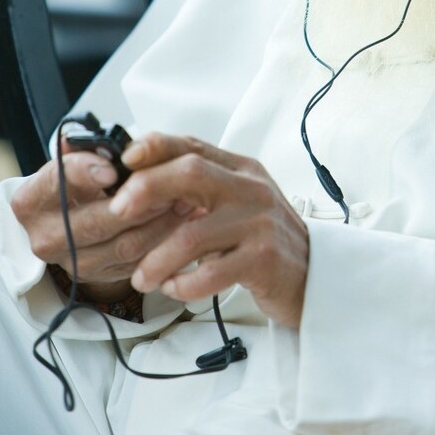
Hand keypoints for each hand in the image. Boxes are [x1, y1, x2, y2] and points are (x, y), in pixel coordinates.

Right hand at [10, 142, 199, 301]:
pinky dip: (162, 239)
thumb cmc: (75, 186)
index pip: (55, 184)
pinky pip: (137, 261)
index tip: (111, 169)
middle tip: (165, 182)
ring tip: (180, 197)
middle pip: (94, 222)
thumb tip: (108, 142)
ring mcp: (72, 263)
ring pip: (122, 245)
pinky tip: (177, 219)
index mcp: (31, 202)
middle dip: (136, 200)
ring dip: (157, 221)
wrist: (70, 223)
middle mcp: (45, 237)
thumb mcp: (74, 159)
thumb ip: (88, 147)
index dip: (83, 173)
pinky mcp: (99, 277)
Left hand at [109, 133, 309, 328]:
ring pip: (193, 233)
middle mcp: (250, 188)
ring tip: (141, 278)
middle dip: (147, 189)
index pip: (193, 145)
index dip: (156, 147)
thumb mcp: (236, 202)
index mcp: (240, 169)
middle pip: (191, 173)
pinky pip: (211, 272)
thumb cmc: (263, 239)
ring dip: (157, 258)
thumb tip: (140, 183)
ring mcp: (259, 223)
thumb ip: (201, 189)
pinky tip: (174, 289)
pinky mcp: (264, 259)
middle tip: (118, 213)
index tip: (125, 159)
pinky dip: (183, 284)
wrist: (316, 275)